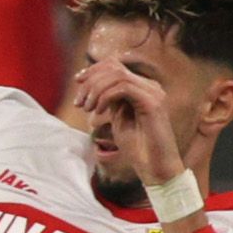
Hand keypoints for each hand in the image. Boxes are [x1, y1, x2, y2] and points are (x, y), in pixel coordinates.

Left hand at [70, 58, 184, 190]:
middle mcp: (150, 86)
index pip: (116, 65)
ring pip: (117, 76)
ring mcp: (154, 93)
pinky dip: (105, 97)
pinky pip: (123, 88)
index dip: (93, 70)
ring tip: (86, 108)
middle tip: (78, 102)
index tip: (77, 82)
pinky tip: (98, 112)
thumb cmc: (138, 147)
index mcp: (143, 88)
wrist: (155, 167)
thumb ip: (110, 100)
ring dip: (95, 90)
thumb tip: (93, 85)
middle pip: (114, 67)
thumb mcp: (118, 118)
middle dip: (90, 81)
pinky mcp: (153, 102)